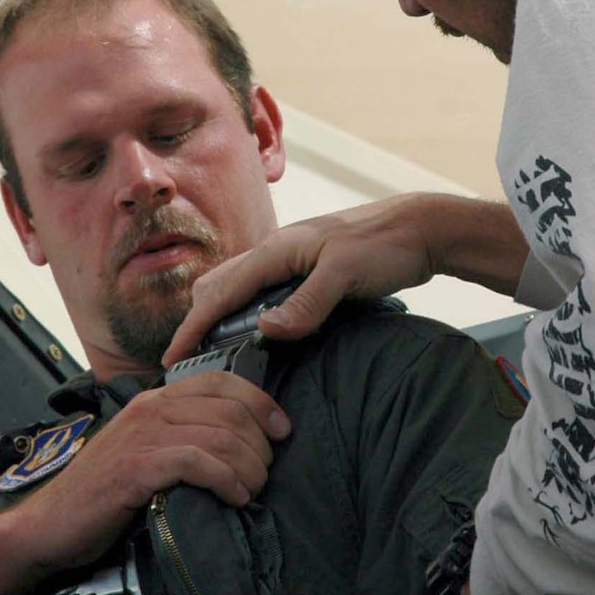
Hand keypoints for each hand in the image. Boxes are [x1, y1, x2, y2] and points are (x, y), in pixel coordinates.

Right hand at [0, 371, 289, 594]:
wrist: (50, 524)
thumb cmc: (103, 493)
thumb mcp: (146, 451)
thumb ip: (182, 435)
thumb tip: (236, 438)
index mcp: (155, 399)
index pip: (222, 380)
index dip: (261, 402)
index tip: (282, 430)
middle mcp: (151, 408)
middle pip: (230, 410)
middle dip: (259, 444)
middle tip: (264, 473)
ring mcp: (142, 436)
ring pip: (220, 435)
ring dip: (248, 466)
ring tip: (251, 489)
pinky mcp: (136, 468)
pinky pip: (197, 462)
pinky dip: (225, 479)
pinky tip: (234, 498)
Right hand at [164, 194, 528, 365]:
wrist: (422, 229)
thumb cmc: (386, 245)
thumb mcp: (345, 275)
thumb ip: (307, 303)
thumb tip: (265, 331)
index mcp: (276, 251)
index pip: (220, 293)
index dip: (193, 328)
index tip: (172, 359)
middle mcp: (277, 254)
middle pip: (220, 288)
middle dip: (200, 323)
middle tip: (193, 364)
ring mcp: (293, 262)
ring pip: (241, 290)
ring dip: (223, 319)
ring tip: (217, 356)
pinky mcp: (309, 273)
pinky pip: (264, 295)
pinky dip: (249, 316)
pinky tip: (261, 338)